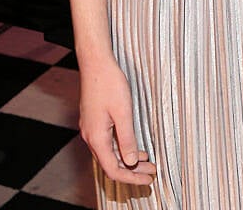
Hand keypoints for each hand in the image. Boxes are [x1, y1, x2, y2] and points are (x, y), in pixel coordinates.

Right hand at [78, 54, 156, 185]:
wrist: (95, 62)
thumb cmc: (109, 82)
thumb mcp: (123, 111)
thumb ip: (127, 138)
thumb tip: (130, 162)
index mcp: (96, 137)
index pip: (113, 169)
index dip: (131, 178)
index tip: (148, 180)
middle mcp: (91, 136)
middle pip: (111, 164)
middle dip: (132, 171)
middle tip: (151, 174)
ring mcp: (91, 129)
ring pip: (110, 154)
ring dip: (128, 160)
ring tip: (147, 163)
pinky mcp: (94, 121)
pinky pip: (108, 143)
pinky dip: (122, 149)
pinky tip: (134, 148)